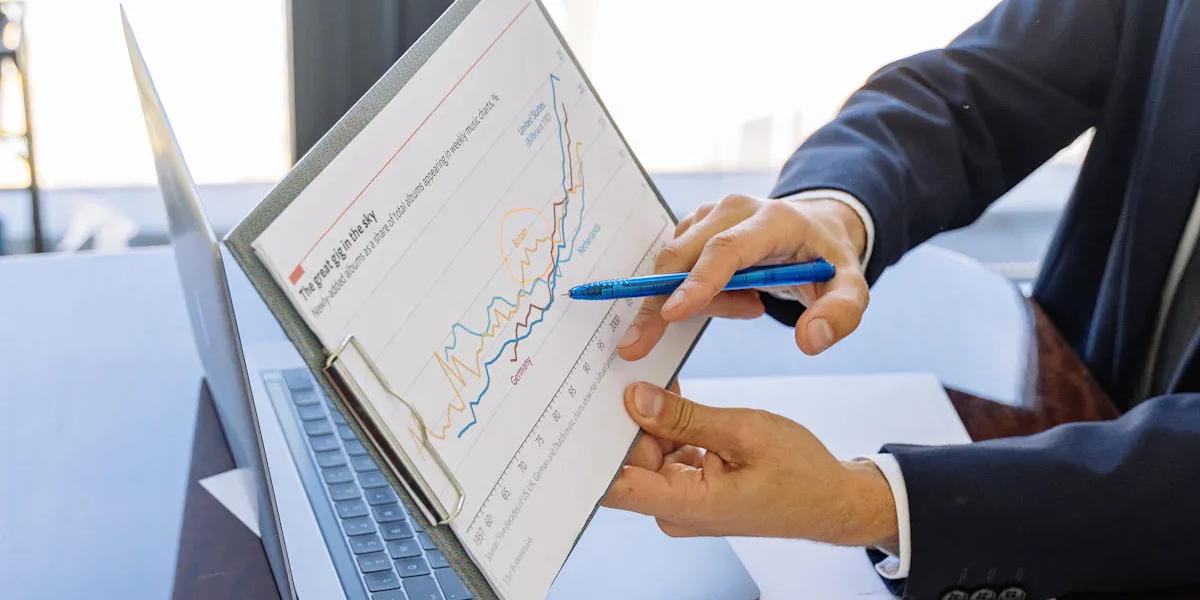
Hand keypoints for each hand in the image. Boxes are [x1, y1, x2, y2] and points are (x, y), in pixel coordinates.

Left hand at [603, 381, 897, 547]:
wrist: (831, 500)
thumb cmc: (800, 473)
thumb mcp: (743, 431)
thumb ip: (685, 417)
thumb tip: (635, 399)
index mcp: (686, 505)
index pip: (614, 486)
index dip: (590, 450)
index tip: (579, 411)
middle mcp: (675, 508)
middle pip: (628, 460)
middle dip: (625, 418)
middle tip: (620, 371)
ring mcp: (682, 499)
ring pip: (646, 452)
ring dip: (649, 419)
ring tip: (651, 378)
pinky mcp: (690, 487)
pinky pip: (665, 453)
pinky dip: (668, 427)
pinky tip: (671, 397)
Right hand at [617, 194, 867, 359]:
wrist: (815, 230)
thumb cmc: (827, 262)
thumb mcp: (851, 289)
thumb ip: (840, 315)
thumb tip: (809, 340)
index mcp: (773, 220)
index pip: (726, 250)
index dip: (697, 282)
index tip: (669, 314)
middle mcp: (734, 208)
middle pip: (683, 256)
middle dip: (658, 301)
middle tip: (638, 345)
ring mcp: (709, 214)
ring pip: (676, 264)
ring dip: (698, 300)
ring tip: (750, 306)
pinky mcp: (695, 225)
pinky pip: (677, 267)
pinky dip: (696, 293)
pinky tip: (737, 297)